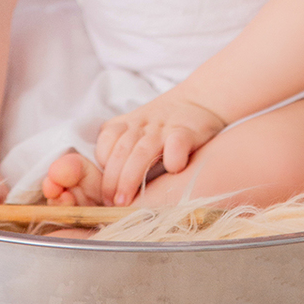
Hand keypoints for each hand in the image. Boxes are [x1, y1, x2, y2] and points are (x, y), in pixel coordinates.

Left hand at [96, 95, 225, 205]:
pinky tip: (172, 171)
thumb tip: (108, 188)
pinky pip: (175, 143)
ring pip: (142, 152)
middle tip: (112, 203)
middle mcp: (143, 125)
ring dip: (130, 178)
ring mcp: (164, 128)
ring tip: (125, 202)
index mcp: (128, 124)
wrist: (200, 100)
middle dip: (112, 180)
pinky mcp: (186, 131)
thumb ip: (123, 149)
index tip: (106, 187)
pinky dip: (172, 158)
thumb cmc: (165, 126)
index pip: (107, 140)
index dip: (103, 163)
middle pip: (121, 151)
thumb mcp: (139, 130)